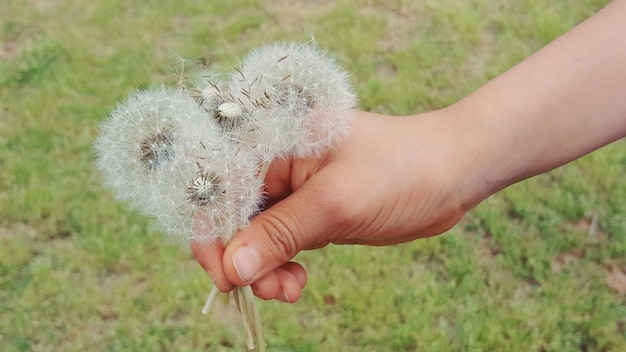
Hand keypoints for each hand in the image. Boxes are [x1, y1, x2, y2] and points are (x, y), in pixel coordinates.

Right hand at [192, 109, 472, 301]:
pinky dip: (283, 266)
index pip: (221, 188)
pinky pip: (282, 243)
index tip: (225, 276)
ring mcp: (297, 189)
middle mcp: (279, 163)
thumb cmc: (400, 170)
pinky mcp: (314, 212)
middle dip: (245, 258)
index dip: (213, 233)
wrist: (453, 172)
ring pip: (258, 236)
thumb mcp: (336, 203)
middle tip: (267, 291)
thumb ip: (280, 232)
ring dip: (265, 268)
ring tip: (289, 290)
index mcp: (275, 141)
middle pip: (236, 217)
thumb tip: (233, 267)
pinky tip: (297, 282)